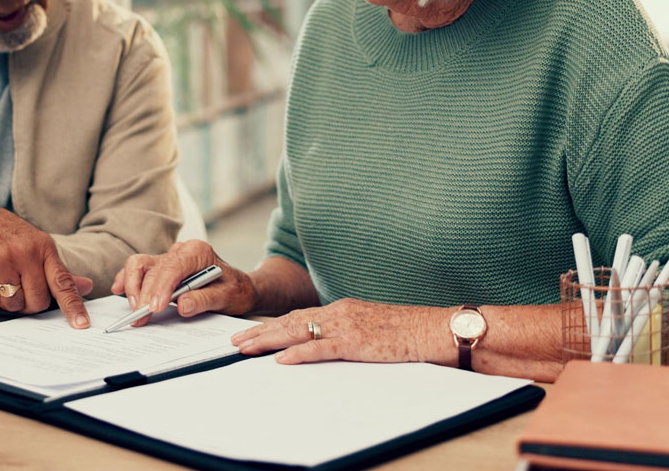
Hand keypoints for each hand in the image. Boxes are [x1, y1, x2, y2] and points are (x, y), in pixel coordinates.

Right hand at [0, 198, 92, 327]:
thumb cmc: (7, 234)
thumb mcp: (37, 245)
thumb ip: (58, 271)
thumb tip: (87, 286)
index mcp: (44, 247)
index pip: (63, 282)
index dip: (73, 305)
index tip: (82, 324)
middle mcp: (26, 252)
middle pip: (37, 301)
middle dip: (30, 303)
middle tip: (21, 288)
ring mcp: (3, 259)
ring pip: (14, 304)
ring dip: (8, 300)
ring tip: (3, 279)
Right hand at [111, 239, 255, 324]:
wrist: (238, 287)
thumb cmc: (234, 290)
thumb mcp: (227, 297)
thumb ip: (205, 300)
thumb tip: (183, 305)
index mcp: (198, 251)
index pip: (173, 266)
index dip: (161, 287)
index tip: (154, 307)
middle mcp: (180, 250)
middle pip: (154, 268)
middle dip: (145, 294)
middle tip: (140, 318)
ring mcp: (168, 257)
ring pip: (140, 264)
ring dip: (132, 286)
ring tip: (133, 310)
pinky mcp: (160, 268)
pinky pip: (139, 269)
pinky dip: (127, 279)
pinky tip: (119, 291)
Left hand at [230, 298, 435, 364]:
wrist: (433, 328)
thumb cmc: (407, 331)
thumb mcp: (371, 325)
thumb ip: (348, 330)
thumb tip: (328, 342)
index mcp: (341, 308)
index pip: (298, 315)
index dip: (272, 324)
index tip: (250, 332)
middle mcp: (339, 312)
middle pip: (290, 321)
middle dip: (260, 332)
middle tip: (234, 343)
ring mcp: (346, 326)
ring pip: (297, 332)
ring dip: (268, 341)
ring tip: (245, 349)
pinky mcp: (356, 343)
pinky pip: (321, 348)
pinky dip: (298, 354)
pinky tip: (281, 360)